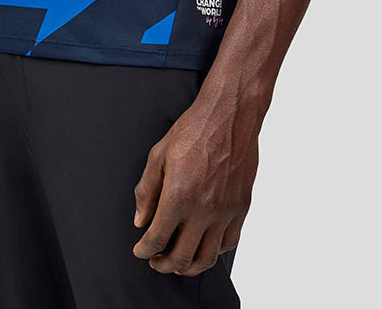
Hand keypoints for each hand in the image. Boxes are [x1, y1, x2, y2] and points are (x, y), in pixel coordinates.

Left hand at [133, 100, 257, 275]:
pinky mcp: (241, 207)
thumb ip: (147, 190)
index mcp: (179, 195)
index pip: (157, 238)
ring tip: (178, 261)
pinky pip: (228, 243)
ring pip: (207, 258)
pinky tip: (203, 244)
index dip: (144, 250)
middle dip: (163, 264)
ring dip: (189, 266)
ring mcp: (225, 211)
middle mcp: (203, 209)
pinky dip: (214, 251)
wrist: (230, 115)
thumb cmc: (194, 130)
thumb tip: (141, 220)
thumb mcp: (159, 154)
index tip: (140, 250)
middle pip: (181, 256)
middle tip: (156, 261)